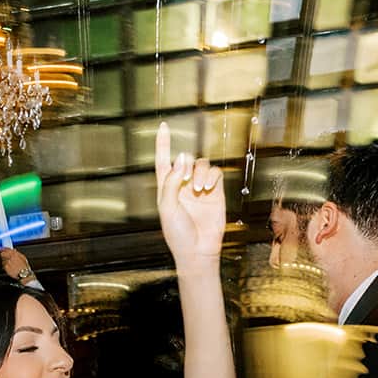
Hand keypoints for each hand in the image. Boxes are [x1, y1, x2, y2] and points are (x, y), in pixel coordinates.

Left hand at [0, 248, 35, 283]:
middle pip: (2, 254)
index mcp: (15, 254)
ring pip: (3, 260)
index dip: (3, 248)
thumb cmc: (25, 266)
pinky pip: (4, 266)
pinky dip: (6, 266)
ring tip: (10, 264)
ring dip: (5, 261)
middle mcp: (10, 258)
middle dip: (3, 254)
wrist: (24, 274)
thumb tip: (14, 250)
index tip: (0, 248)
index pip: (7, 249)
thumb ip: (17, 253)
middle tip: (4, 256)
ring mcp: (8, 263)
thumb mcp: (23, 258)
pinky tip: (10, 268)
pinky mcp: (6, 268)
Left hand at [155, 122, 224, 263]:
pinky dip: (211, 176)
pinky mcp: (215, 192)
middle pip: (186, 161)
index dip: (163, 144)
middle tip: (186, 181)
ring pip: (201, 164)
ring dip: (200, 172)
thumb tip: (182, 157)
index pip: (163, 161)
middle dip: (186, 165)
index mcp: (166, 188)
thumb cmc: (177, 233)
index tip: (163, 126)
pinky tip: (207, 188)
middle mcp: (182, 185)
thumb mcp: (167, 207)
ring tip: (199, 189)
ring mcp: (199, 188)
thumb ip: (172, 181)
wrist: (197, 250)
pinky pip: (215, 173)